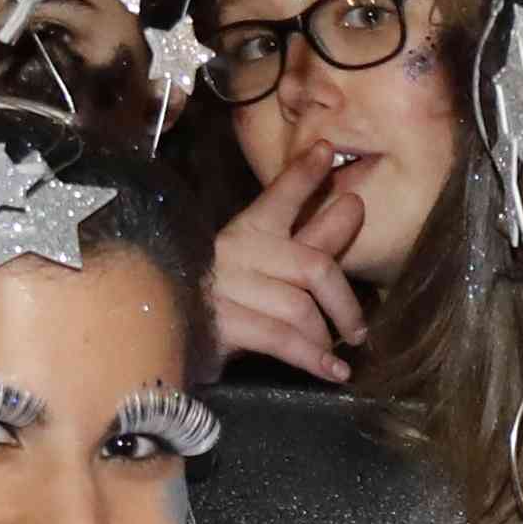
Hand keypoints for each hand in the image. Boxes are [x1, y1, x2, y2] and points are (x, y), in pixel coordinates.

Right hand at [204, 144, 369, 383]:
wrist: (162, 339)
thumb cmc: (221, 304)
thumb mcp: (265, 266)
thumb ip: (308, 241)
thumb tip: (352, 208)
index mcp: (246, 231)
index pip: (278, 196)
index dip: (304, 175)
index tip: (326, 151)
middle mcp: (238, 251)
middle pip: (312, 266)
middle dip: (345, 301)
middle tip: (359, 328)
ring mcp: (227, 287)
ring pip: (300, 306)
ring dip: (326, 336)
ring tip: (340, 353)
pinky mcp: (222, 323)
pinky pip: (282, 340)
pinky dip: (314, 359)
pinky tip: (334, 372)